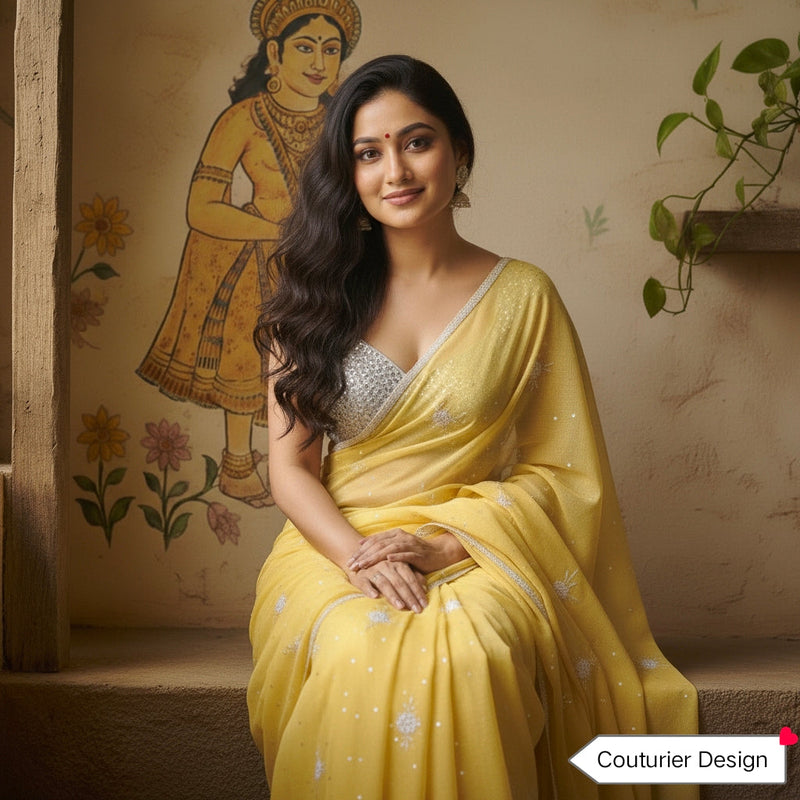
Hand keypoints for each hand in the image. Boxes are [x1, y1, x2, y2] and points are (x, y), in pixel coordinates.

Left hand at [346, 528, 467, 574]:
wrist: (439, 553)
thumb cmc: (416, 553)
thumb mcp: (398, 549)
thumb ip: (384, 547)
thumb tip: (364, 548)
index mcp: (395, 535)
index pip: (374, 541)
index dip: (360, 550)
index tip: (349, 559)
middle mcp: (401, 537)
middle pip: (378, 545)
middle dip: (363, 556)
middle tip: (352, 565)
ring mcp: (409, 545)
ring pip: (389, 549)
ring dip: (375, 557)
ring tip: (364, 565)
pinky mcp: (418, 554)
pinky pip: (406, 554)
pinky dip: (397, 557)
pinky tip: (388, 560)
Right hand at [346, 559, 427, 612]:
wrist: (359, 559)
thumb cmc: (383, 567)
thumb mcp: (398, 568)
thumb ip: (412, 575)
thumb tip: (425, 586)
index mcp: (397, 563)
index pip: (410, 578)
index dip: (417, 591)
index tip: (424, 604)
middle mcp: (386, 565)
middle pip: (399, 582)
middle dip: (409, 597)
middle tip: (417, 609)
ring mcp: (373, 570)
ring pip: (384, 583)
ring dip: (393, 595)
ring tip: (401, 606)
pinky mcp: (360, 577)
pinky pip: (365, 583)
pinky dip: (369, 589)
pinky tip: (375, 596)